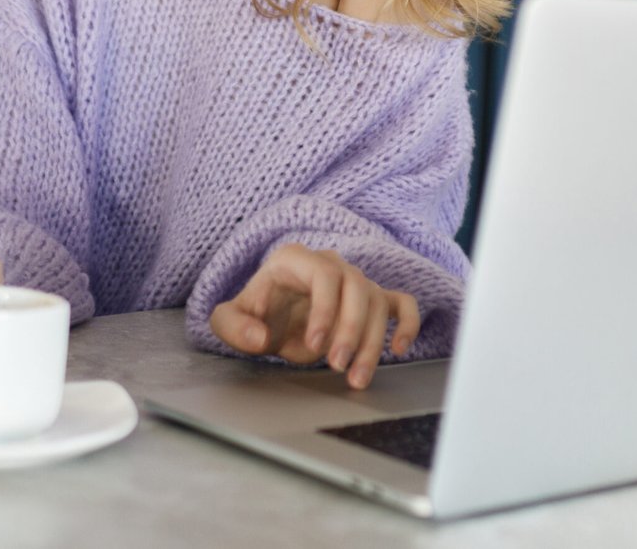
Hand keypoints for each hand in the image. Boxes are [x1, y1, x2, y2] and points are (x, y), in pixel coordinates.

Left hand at [209, 244, 420, 389]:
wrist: (271, 316)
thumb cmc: (254, 313)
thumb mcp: (229, 319)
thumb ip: (233, 326)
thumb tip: (258, 338)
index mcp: (297, 260)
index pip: (325, 275)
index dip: (325, 310)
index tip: (314, 345)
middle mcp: (331, 264)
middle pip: (358, 288)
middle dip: (351, 331)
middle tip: (336, 366)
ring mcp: (354, 281)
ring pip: (379, 303)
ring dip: (373, 342)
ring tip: (357, 377)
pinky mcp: (371, 300)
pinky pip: (401, 303)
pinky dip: (407, 323)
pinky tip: (398, 348)